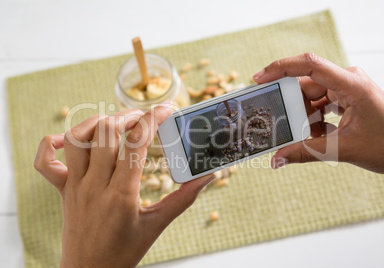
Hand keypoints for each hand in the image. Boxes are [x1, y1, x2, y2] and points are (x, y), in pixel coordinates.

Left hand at [34, 103, 214, 267]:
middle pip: (105, 132)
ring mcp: (75, 186)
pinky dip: (53, 143)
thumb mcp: (158, 224)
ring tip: (115, 124)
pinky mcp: (63, 189)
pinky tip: (71, 140)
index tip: (167, 109)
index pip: (137, 142)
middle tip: (144, 118)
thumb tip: (207, 177)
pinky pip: (45, 161)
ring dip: (96, 122)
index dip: (154, 118)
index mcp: (122, 194)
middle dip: (128, 115)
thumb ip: (184, 198)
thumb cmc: (124, 251)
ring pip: (77, 138)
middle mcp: (95, 185)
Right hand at [253, 53, 383, 179]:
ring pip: (311, 96)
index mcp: (353, 85)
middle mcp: (349, 81)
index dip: (281, 67)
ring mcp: (347, 88)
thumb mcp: (342, 150)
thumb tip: (276, 160)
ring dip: (304, 116)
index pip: (311, 64)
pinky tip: (318, 134)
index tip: (259, 78)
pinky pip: (319, 103)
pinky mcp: (346, 97)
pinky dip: (313, 119)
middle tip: (280, 122)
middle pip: (306, 85)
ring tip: (305, 134)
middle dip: (292, 105)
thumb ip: (305, 153)